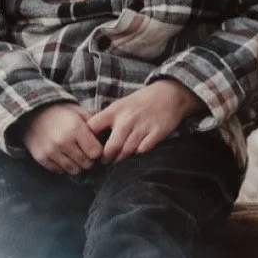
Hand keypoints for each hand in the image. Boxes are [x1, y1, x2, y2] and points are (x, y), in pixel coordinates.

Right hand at [22, 102, 102, 174]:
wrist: (31, 112)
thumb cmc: (60, 112)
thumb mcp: (79, 112)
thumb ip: (94, 125)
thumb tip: (107, 140)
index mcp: (75, 129)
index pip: (96, 153)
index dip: (99, 152)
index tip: (96, 149)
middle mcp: (63, 142)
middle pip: (86, 163)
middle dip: (89, 160)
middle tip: (87, 154)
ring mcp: (51, 151)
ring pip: (74, 170)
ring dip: (78, 166)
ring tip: (76, 157)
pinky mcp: (41, 158)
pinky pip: (59, 171)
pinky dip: (64, 167)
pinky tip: (64, 157)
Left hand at [87, 79, 202, 162]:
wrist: (170, 94)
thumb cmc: (142, 102)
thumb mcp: (121, 104)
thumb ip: (107, 118)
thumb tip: (92, 136)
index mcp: (114, 111)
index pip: (93, 127)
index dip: (88, 140)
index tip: (89, 148)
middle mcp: (127, 119)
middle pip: (111, 146)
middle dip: (106, 158)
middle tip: (104, 162)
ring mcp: (142, 127)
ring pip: (127, 151)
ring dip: (120, 160)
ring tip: (116, 162)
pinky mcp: (156, 133)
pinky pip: (143, 150)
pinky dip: (137, 155)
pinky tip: (134, 155)